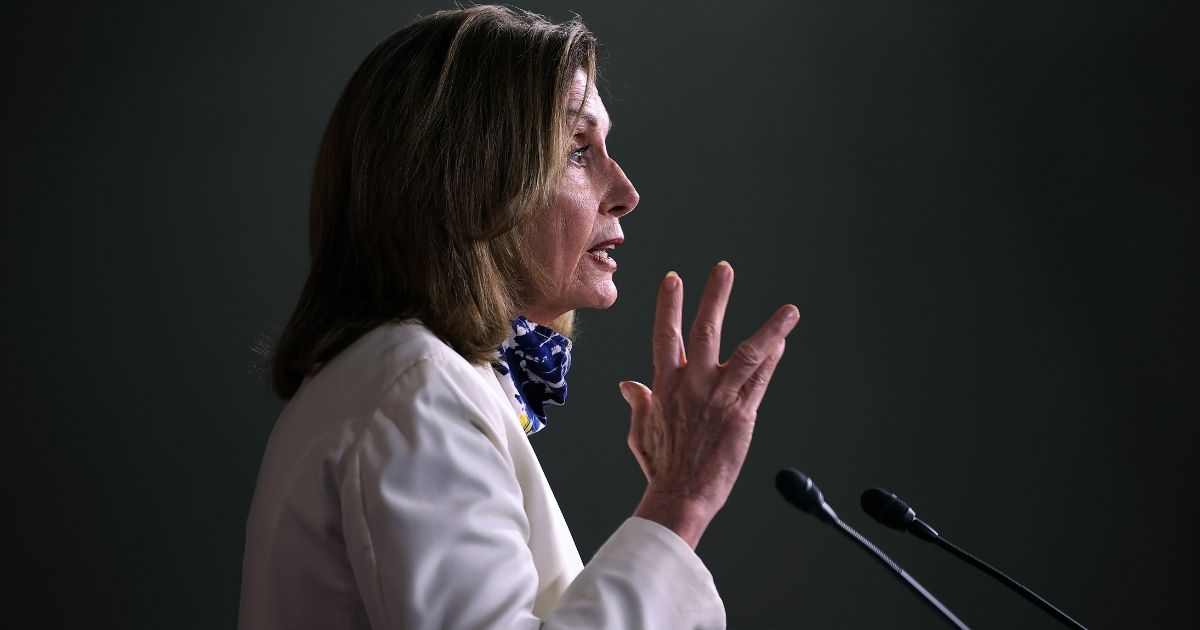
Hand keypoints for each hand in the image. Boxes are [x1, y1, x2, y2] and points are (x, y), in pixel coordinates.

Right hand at [620, 261, 798, 547]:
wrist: (681, 494)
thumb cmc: (661, 466)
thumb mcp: (640, 431)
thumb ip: (639, 403)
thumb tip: (627, 385)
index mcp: (665, 385)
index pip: (666, 335)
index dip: (669, 305)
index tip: (674, 279)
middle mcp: (692, 384)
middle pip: (705, 331)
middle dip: (714, 297)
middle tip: (724, 270)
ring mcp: (719, 397)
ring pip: (748, 353)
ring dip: (770, 329)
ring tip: (789, 310)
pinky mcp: (742, 413)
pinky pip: (760, 379)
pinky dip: (771, 359)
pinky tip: (782, 341)